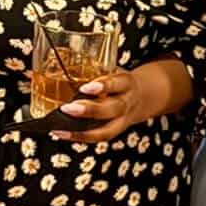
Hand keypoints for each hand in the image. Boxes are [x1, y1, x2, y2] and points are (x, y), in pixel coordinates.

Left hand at [54, 65, 171, 143]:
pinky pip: (99, 137)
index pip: (117, 83)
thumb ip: (95, 71)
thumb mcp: (114, 70)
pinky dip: (79, 137)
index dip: (103, 86)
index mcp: (126, 83)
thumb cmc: (120, 82)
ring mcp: (122, 120)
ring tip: (61, 129)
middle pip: (113, 109)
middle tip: (68, 108)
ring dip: (82, 131)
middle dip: (90, 110)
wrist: (144, 97)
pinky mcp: (115, 131)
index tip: (85, 87)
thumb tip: (61, 68)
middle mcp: (126, 103)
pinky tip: (62, 134)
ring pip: (106, 130)